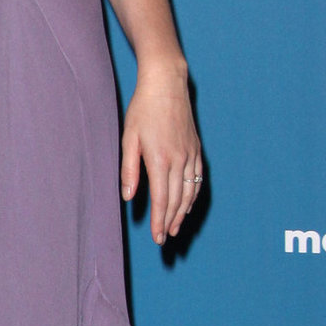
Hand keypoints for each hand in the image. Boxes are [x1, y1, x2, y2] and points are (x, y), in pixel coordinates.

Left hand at [120, 61, 202, 245]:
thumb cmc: (144, 110)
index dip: (159, 221)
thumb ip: (130, 169)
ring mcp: (190, 155)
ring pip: (189, 193)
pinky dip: (193, 196)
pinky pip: (197, 180)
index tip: (157, 238)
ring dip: (182, 213)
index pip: (160, 199)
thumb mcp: (129, 138)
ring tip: (175, 228)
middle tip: (164, 240)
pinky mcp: (196, 150)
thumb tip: (128, 196)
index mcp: (160, 160)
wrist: (167, 85)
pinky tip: (187, 205)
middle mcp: (179, 160)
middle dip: (170, 222)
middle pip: (176, 200)